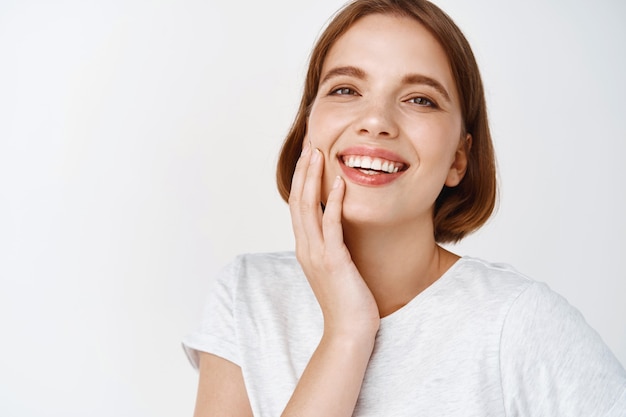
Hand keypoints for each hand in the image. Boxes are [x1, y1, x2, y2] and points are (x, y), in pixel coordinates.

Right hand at [288, 141, 379, 338]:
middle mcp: (306, 247)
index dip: (301, 179)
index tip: (309, 156)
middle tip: (310, 144)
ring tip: (319, 153)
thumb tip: (337, 229)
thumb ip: (331, 246)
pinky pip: (330, 225)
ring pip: (308, 207)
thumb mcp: (335, 267)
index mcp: (305, 248)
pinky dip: (332, 202)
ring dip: (313, 178)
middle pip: (298, 200)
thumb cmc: (347, 301)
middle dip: (303, 170)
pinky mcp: (333, 261)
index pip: (298, 205)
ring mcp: (317, 254)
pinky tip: (338, 182)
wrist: (348, 331)